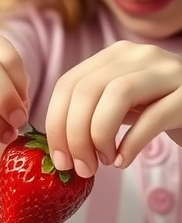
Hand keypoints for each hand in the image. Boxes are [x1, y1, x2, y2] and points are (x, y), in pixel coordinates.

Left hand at [44, 40, 181, 175]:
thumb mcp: (122, 104)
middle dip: (74, 135)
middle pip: (87, 90)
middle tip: (79, 167)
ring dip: (99, 136)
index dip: (55, 123)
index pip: (68, 83)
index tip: (59, 158)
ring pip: (116, 95)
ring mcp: (167, 71)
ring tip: (102, 163)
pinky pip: (152, 117)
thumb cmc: (161, 110)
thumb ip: (91, 111)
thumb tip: (57, 143)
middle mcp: (139, 55)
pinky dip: (130, 144)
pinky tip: (124, 161)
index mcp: (114, 55)